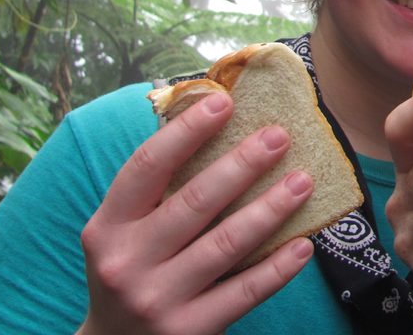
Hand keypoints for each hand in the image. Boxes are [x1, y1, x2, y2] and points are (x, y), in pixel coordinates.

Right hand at [77, 92, 314, 334]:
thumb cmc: (135, 268)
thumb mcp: (127, 230)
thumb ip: (161, 187)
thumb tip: (214, 114)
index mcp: (108, 226)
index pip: (147, 167)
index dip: (186, 132)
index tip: (225, 102)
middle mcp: (127, 262)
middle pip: (195, 202)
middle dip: (243, 164)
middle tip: (281, 136)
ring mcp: (157, 300)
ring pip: (226, 244)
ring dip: (271, 208)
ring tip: (304, 180)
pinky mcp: (188, 331)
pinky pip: (244, 292)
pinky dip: (278, 267)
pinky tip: (304, 242)